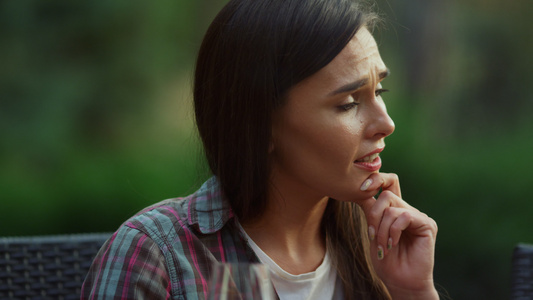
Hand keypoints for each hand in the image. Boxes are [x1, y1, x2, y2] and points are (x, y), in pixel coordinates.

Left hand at [358, 173, 438, 298]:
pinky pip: (404, 216)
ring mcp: (418, 216)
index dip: (375, 179)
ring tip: (382, 246)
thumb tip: (361, 189)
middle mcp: (407, 210)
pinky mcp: (427, 224)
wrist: (401, 283)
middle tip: (371, 235)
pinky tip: (392, 244)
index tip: (360, 189)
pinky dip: (393, 231)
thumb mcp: (373, 232)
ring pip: (392, 207)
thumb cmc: (386, 261)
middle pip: (386, 194)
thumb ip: (371, 211)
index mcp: (394, 210)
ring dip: (381, 229)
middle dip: (373, 215)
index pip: (387, 183)